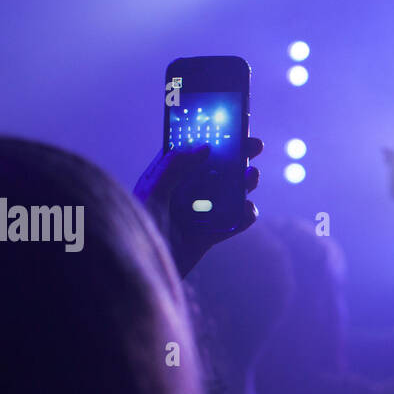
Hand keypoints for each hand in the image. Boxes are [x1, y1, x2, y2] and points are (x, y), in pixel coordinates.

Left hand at [134, 137, 262, 277]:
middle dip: (236, 156)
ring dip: (243, 184)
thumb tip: (204, 148)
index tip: (230, 123)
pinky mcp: (208, 235)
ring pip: (227, 193)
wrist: (139, 270)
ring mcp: (197, 213)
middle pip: (215, 168)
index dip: (210, 135)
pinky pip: (232, 222)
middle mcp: (183, 192)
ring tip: (252, 177)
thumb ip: (175, 167)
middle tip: (254, 146)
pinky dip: (244, 216)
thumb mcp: (153, 192)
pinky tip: (247, 210)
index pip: (190, 149)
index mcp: (166, 176)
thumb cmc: (138, 227)